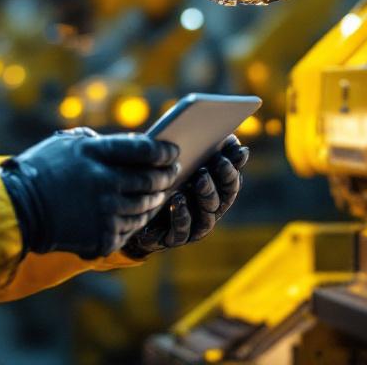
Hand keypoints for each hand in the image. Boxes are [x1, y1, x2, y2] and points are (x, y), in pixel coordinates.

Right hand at [0, 128, 180, 258]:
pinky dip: (135, 222)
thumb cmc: (40, 172)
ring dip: (154, 201)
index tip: (173, 152)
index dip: (165, 151)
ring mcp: (105, 212)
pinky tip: (135, 216)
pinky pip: (130, 230)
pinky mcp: (102, 237)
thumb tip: (129, 143)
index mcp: (96, 154)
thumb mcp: (64, 143)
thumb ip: (97, 141)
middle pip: (151, 181)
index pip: (146, 150)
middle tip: (171, 174)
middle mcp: (105, 183)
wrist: (16, 210)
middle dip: (166, 177)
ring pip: (145, 208)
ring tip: (156, 195)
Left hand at [122, 135, 247, 258]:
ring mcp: (192, 226)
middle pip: (225, 196)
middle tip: (220, 161)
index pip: (231, 177)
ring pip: (208, 215)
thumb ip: (185, 147)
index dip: (236, 163)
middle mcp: (206, 209)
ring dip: (206, 195)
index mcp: (210, 188)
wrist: (129, 211)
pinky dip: (182, 214)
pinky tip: (178, 199)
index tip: (237, 147)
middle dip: (225, 177)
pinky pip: (182, 230)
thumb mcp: (167, 160)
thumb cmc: (153, 179)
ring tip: (199, 178)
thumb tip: (197, 128)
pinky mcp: (173, 238)